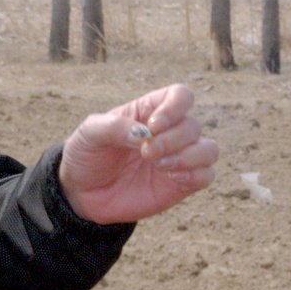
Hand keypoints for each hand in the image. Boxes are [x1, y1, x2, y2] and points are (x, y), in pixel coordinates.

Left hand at [57, 84, 218, 224]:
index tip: (154, 125)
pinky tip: (171, 177)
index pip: (181, 96)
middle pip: (192, 126)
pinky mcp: (181, 184)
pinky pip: (207, 175)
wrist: (81, 193)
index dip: (175, 107)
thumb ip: (115, 127)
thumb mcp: (89, 133)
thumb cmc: (86, 155)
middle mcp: (168, 133)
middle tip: (145, 153)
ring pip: (209, 149)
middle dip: (171, 139)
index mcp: (148, 112)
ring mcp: (177, 158)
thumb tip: (145, 133)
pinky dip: (196, 175)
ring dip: (189, 156)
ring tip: (159, 165)